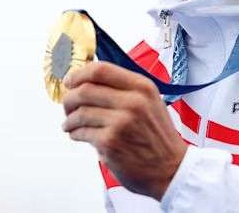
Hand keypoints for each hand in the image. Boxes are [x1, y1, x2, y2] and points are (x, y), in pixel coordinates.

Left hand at [61, 61, 186, 199]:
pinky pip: (82, 133)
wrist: (171, 169)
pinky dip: (75, 133)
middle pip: (85, 90)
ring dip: (70, 119)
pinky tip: (76, 134)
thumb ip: (124, 89)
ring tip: (69, 123)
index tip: (70, 80)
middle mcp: (133, 102)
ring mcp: (121, 123)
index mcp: (142, 87)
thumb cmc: (157, 137)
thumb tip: (88, 81)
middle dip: (70, 98)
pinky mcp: (110, 143)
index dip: (79, 74)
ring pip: (80, 112)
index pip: (101, 70)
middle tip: (66, 105)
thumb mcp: (150, 102)